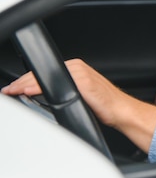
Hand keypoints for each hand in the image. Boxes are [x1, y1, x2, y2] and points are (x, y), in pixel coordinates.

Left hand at [2, 59, 155, 152]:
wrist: (121, 111)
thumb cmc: (103, 106)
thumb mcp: (79, 95)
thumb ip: (63, 90)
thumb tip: (42, 95)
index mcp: (75, 67)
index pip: (43, 71)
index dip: (25, 80)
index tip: (12, 88)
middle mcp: (76, 67)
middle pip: (41, 73)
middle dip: (20, 82)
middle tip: (8, 91)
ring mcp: (80, 73)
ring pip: (45, 77)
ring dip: (25, 85)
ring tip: (12, 92)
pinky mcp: (83, 82)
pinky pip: (55, 84)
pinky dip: (39, 88)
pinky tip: (28, 92)